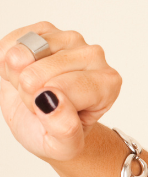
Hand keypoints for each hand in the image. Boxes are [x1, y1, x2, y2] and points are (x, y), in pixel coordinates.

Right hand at [0, 22, 121, 161]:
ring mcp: (69, 39)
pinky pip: (10, 44)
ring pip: (22, 55)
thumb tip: (52, 101)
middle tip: (44, 101)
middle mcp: (94, 56)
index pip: (61, 90)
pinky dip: (7, 62)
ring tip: (33, 86)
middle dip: (30, 93)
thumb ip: (65, 131)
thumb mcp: (65, 146)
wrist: (44, 119)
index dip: (46, 107)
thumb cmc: (58, 131)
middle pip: (38, 73)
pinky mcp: (45, 29)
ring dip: (18, 76)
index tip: (56, 114)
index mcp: (108, 84)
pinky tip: (23, 71)